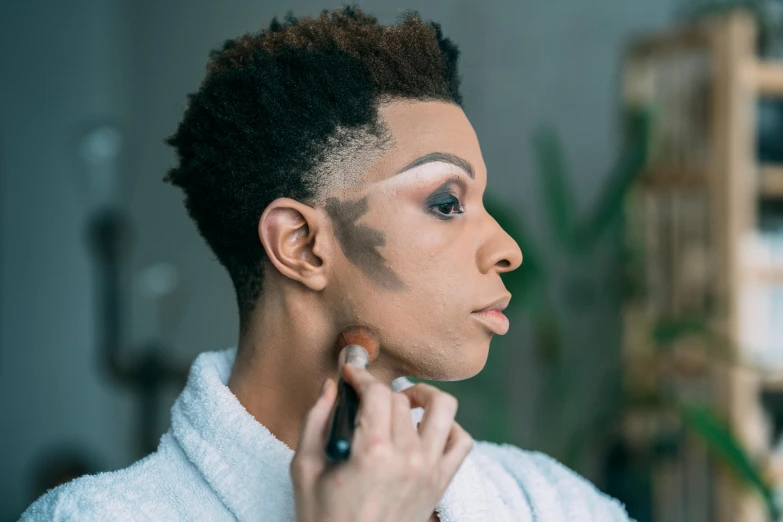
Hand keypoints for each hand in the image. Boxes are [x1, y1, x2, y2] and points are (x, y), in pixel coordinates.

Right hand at [290, 364, 472, 521]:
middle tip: (363, 399)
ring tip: (404, 401)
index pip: (377, 392)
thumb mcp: (304, 470)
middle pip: (401, 400)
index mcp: (372, 452)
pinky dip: (449, 427)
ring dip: (423, 396)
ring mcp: (429, 470)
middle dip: (379, 392)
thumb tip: (331, 387)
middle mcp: (408, 458)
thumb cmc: (324, 520)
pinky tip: (426, 429)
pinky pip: (462, 442)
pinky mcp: (441, 484)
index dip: (361, 377)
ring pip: (441, 409)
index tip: (350, 374)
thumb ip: (316, 420)